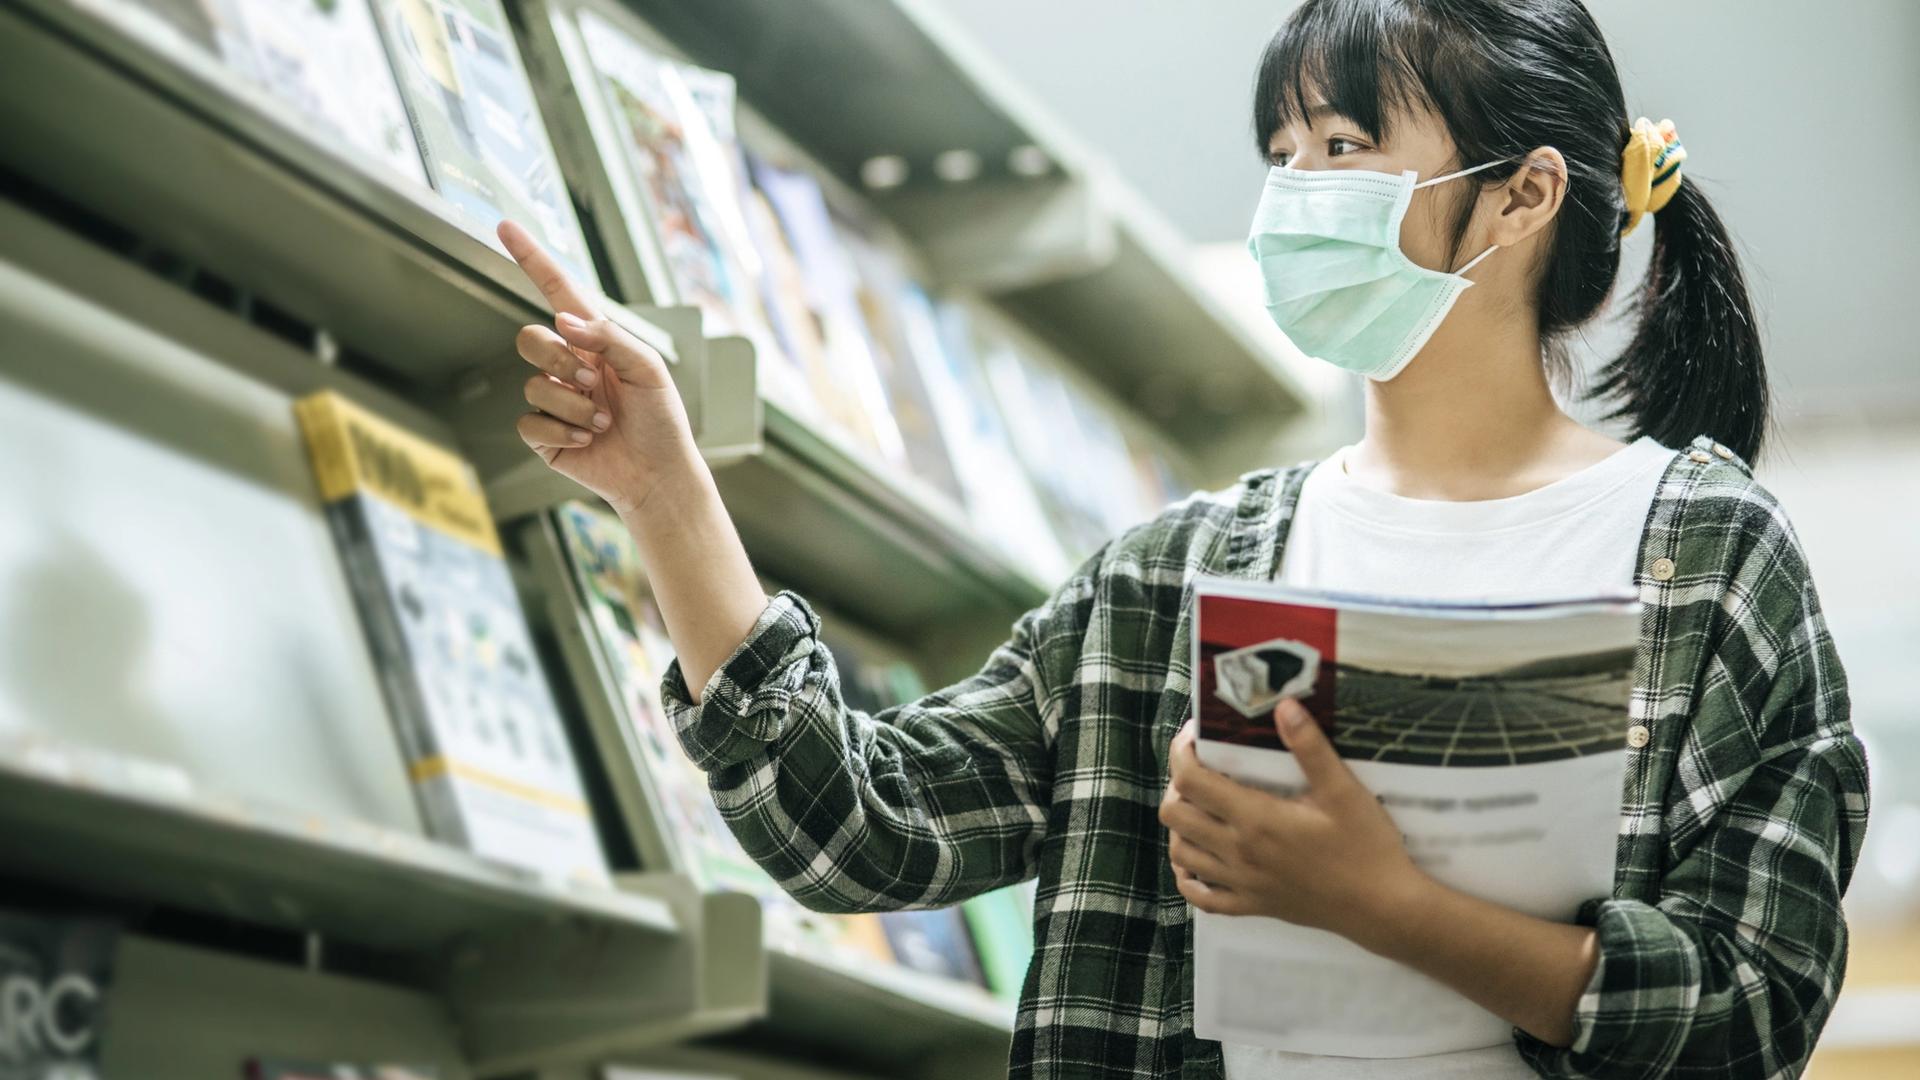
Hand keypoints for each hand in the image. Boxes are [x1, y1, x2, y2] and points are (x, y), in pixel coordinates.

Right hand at [499, 220, 699, 514]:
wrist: (658, 473)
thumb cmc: (660, 419)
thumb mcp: (648, 368)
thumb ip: (609, 337)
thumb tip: (562, 319)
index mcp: (594, 340)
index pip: (556, 291)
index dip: (531, 259)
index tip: (506, 226)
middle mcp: (568, 365)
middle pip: (530, 338)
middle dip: (560, 360)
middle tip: (596, 383)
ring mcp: (552, 399)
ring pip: (534, 385)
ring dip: (573, 404)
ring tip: (603, 420)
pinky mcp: (543, 434)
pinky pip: (528, 421)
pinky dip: (561, 430)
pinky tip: (586, 439)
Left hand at [1158, 699, 1425, 942]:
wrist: (1382, 908)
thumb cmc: (1366, 847)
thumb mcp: (1344, 791)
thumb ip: (1310, 748)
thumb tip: (1284, 705)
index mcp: (1255, 819)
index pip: (1191, 781)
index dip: (1182, 753)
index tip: (1194, 736)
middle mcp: (1238, 852)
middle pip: (1175, 814)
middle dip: (1178, 784)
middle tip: (1202, 769)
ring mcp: (1241, 884)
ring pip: (1180, 853)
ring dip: (1181, 826)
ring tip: (1202, 807)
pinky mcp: (1251, 907)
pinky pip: (1200, 896)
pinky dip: (1188, 876)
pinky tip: (1201, 859)